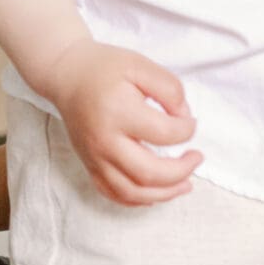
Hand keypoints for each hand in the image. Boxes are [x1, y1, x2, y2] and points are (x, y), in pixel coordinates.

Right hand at [41, 42, 199, 205]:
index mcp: (119, 112)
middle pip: (150, 173)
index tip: (190, 122)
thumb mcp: (141, 65)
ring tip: (185, 184)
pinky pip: (114, 194)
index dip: (187, 130)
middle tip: (196, 157)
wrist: (67, 76)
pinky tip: (156, 192)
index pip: (165, 134)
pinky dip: (138, 199)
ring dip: (165, 194)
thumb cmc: (105, 68)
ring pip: (133, 192)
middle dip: (182, 171)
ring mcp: (95, 157)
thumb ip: (170, 88)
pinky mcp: (90, 165)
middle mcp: (104, 140)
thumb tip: (184, 117)